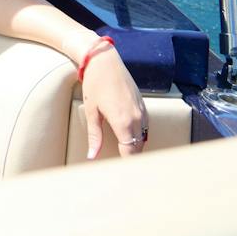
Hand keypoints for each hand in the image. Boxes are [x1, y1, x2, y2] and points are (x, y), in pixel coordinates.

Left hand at [81, 43, 148, 158]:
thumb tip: (92, 156)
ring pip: (143, 138)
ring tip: (125, 157)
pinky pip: (144, 127)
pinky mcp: (144, 106)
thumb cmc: (95, 84)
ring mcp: (143, 112)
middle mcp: (137, 119)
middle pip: (138, 148)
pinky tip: (128, 138)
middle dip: (131, 159)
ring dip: (135, 147)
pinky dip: (138, 136)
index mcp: (124, 122)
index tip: (121, 174)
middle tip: (122, 169)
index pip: (130, 153)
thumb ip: (95, 135)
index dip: (127, 164)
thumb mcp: (92, 111)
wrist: (105, 61)